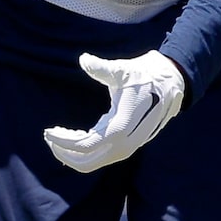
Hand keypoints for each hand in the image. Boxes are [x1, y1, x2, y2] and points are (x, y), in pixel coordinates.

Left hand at [45, 52, 186, 172]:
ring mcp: (131, 144)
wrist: (172, 81)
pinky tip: (74, 136)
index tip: (48, 132)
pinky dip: (87, 150)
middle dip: (67, 153)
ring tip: (57, 137)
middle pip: (92, 161)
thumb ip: (103, 68)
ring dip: (75, 154)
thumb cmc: (144, 73)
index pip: (90, 143)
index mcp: (125, 124)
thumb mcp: (123, 69)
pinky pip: (104, 154)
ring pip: (98, 160)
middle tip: (49, 137)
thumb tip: (84, 59)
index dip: (66, 142)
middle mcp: (129, 140)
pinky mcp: (130, 142)